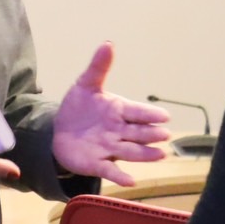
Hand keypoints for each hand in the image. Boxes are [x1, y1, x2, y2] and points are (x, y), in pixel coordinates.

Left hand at [52, 41, 171, 187]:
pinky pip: (109, 169)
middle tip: (166, 135)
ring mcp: (109, 148)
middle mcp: (118, 130)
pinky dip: (120, 175)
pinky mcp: (96, 162)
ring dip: (145, 154)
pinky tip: (131, 181)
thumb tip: (108, 42)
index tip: (165, 116)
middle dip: (151, 134)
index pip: (137, 111)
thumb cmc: (79, 107)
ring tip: (160, 155)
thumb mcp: (86, 84)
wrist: (59, 130)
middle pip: (138, 132)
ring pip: (130, 151)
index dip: (150, 114)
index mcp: (118, 110)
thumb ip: (99, 67)